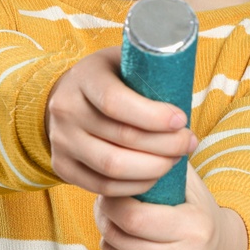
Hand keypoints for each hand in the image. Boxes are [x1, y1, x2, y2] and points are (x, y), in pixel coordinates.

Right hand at [45, 45, 199, 197]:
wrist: (70, 97)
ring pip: (113, 167)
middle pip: (121, 137)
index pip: (115, 102)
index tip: (181, 120)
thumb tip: (185, 95)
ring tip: (175, 159)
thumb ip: (151, 71)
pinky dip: (135, 185)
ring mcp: (60, 141)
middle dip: (165, 144)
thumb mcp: (126, 62)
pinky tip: (154, 176)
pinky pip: (103, 186)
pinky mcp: (62, 167)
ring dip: (154, 168)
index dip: (153, 116)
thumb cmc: (112, 78)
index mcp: (84, 77)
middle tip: (188, 143)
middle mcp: (65, 108)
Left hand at [93, 163, 247, 249]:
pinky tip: (131, 245)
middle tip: (108, 204)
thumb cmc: (199, 214)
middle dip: (106, 217)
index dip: (112, 202)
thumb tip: (137, 138)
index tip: (111, 190)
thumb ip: (166, 164)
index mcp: (194, 230)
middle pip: (118, 237)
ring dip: (110, 235)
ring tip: (120, 223)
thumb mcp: (192, 186)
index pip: (133, 218)